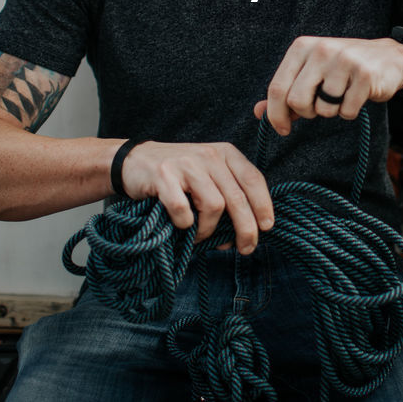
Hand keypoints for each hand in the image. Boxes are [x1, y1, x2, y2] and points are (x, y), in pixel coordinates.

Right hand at [118, 141, 273, 253]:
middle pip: (237, 197)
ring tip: (200, 236)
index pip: (253, 179)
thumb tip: (242, 235)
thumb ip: (228, 196)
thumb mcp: (209, 175)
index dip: (263, 205)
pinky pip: (183, 210)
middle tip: (246, 248)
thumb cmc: (178, 175)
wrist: (134, 161)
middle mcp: (209, 155)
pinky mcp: (163, 175)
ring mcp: (186, 164)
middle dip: (245, 228)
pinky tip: (181, 226)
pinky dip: (185, 225)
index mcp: (225, 153)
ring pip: (214, 205)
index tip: (267, 227)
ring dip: (209, 230)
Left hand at [252, 36, 402, 135]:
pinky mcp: (365, 75)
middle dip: (307, 113)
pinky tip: (357, 97)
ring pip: (323, 109)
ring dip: (331, 111)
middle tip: (319, 108)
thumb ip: (286, 91)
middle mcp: (321, 50)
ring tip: (342, 95)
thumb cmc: (344, 68)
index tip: (283, 128)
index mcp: (302, 47)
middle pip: (297, 101)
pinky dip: (349, 112)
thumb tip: (259, 113)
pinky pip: (346, 111)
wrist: (390, 58)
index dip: (276, 115)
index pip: (277, 88)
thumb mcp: (312, 73)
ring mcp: (344, 61)